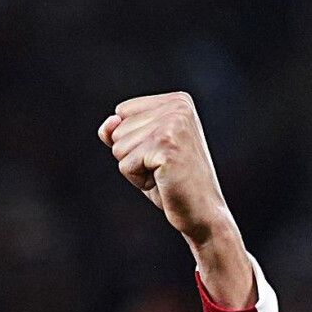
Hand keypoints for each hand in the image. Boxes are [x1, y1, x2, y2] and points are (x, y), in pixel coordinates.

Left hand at [97, 92, 232, 243]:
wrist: (202, 211)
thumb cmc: (171, 182)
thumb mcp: (141, 150)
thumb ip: (119, 131)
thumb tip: (108, 123)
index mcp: (177, 101)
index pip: (122, 112)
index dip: (132, 139)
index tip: (160, 152)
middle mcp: (177, 106)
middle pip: (118, 129)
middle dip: (132, 155)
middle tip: (163, 167)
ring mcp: (173, 124)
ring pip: (119, 147)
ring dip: (135, 168)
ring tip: (163, 173)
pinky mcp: (166, 146)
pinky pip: (125, 164)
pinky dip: (138, 180)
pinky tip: (162, 181)